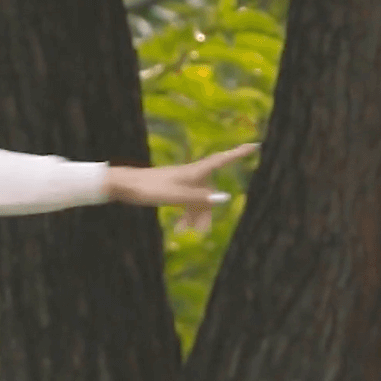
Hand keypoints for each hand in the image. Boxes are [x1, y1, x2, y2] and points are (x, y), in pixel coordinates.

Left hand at [104, 143, 258, 231]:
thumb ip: (200, 198)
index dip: (239, 153)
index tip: (256, 145)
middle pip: (210, 192)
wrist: (124, 185)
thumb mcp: (176, 196)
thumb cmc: (149, 188)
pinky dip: (186, 216)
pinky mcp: (173, 189)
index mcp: (195, 171)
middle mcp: (192, 175)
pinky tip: (180, 230)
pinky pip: (187, 203)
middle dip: (208, 213)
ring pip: (198, 201)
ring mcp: (183, 182)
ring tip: (188, 235)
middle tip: (203, 233)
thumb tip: (225, 199)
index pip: (223, 159)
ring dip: (196, 218)